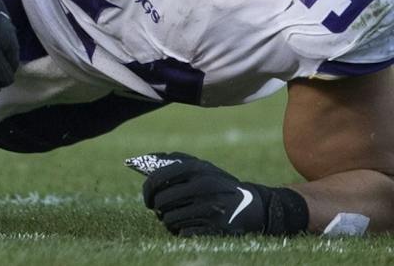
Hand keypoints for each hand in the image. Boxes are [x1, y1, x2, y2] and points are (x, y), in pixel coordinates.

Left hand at [129, 153, 308, 235]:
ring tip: (173, 219)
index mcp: (196, 168)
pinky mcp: (217, 227)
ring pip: (170, 219)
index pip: (158, 178)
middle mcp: (203, 186)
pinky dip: (181, 232)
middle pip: (162, 202)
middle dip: (158, 209)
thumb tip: (141, 162)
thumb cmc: (218, 184)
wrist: (254, 206)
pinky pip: (184, 233)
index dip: (147, 191)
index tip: (148, 200)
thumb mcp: (201, 167)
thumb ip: (173, 162)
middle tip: (161, 211)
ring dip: (168, 222)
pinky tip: (186, 228)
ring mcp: (211, 207)